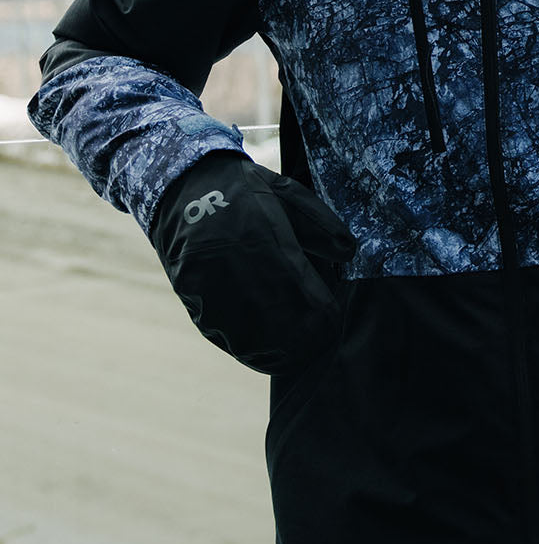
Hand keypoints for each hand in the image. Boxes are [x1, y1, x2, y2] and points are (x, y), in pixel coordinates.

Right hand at [150, 152, 356, 373]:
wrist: (184, 189)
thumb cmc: (245, 192)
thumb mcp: (287, 193)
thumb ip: (320, 224)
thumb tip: (350, 253)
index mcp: (263, 236)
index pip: (302, 289)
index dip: (323, 312)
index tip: (334, 317)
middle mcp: (236, 265)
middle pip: (279, 319)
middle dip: (306, 336)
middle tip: (322, 341)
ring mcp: (211, 286)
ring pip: (251, 335)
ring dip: (280, 349)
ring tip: (300, 354)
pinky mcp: (194, 300)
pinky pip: (225, 335)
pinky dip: (249, 350)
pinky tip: (268, 353)